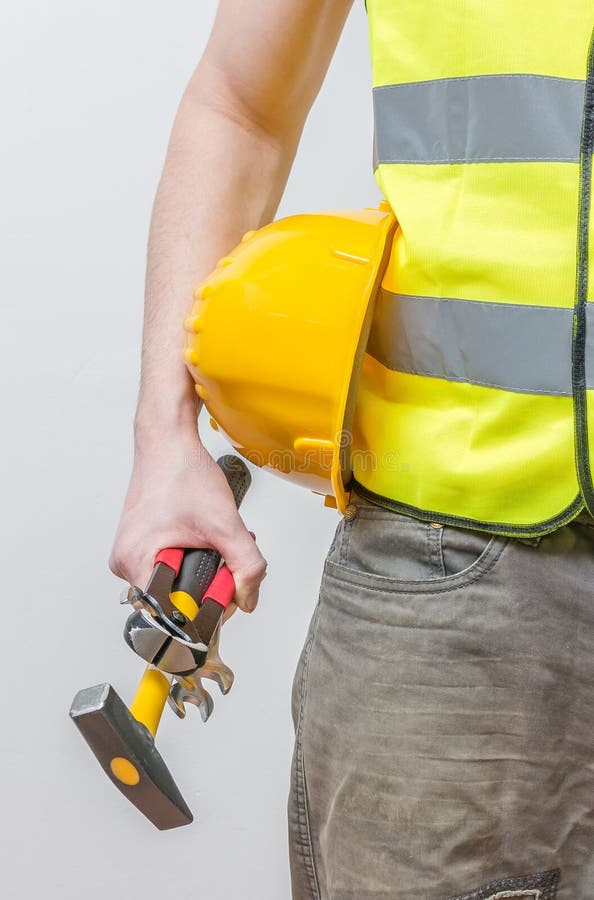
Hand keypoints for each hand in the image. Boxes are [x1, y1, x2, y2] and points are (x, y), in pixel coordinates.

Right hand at [109, 437, 266, 612]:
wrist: (169, 441)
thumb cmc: (182, 471)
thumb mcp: (224, 523)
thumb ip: (246, 564)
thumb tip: (248, 598)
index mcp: (134, 563)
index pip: (173, 614)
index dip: (207, 608)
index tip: (227, 588)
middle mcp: (125, 562)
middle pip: (175, 601)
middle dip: (210, 584)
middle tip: (225, 556)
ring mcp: (131, 553)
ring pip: (176, 583)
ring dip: (204, 569)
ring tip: (217, 540)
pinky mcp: (140, 544)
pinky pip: (170, 566)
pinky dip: (193, 556)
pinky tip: (205, 536)